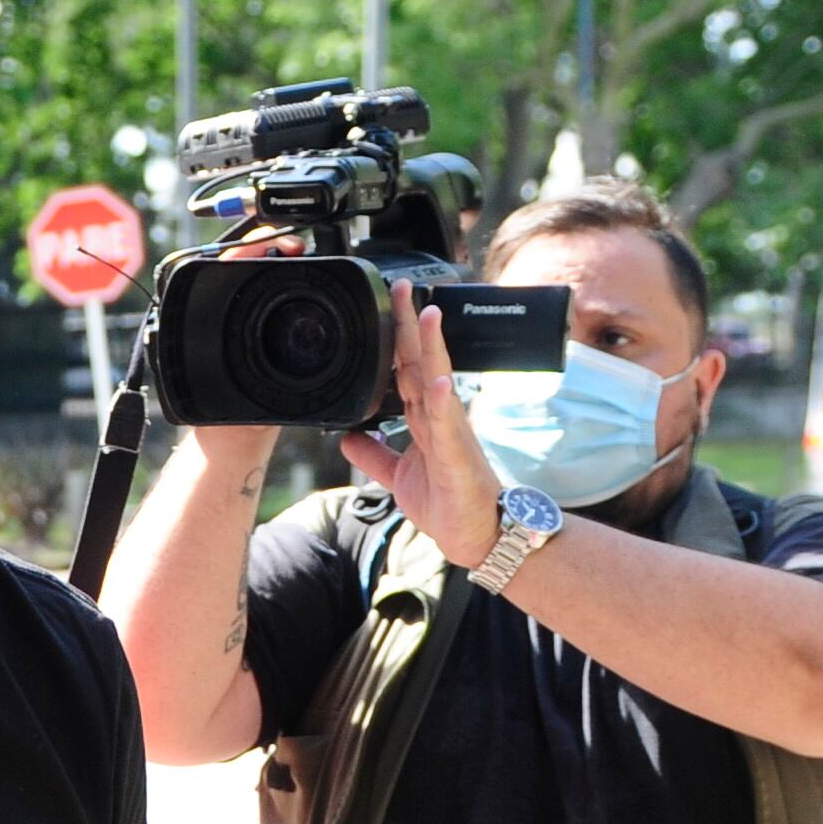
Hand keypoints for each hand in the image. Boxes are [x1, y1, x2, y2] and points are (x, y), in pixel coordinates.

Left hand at [333, 287, 501, 570]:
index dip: (394, 338)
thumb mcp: (397, 476)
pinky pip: (449, 426)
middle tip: (401, 286)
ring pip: (438, 382)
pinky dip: (442, 402)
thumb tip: (346, 437)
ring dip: (433, 348)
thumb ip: (374, 454)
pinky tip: (438, 381)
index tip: (386, 305)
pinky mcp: (458, 458)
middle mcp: (439, 419)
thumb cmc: (445, 503)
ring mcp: (451, 434)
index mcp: (424, 420)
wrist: (476, 536)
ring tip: (428, 314)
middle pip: (421, 363)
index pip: (405, 369)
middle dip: (410, 324)